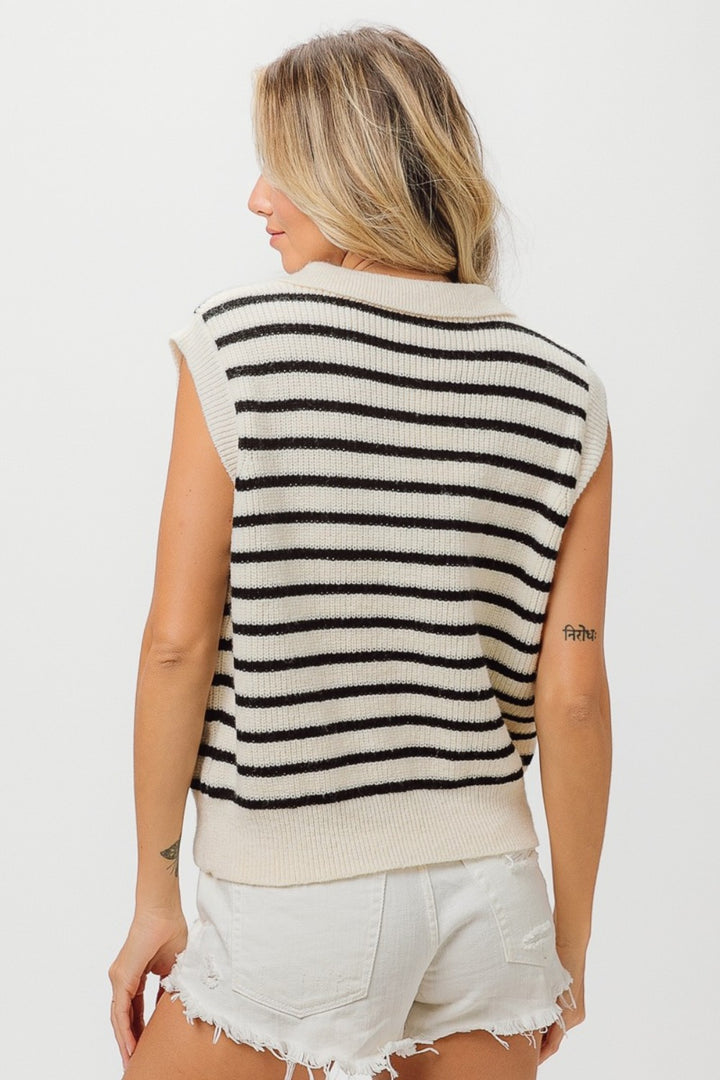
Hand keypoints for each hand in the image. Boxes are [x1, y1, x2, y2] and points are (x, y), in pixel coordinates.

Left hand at [108, 908, 187, 1068]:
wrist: (162, 910)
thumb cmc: (170, 930)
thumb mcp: (173, 968)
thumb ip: (169, 988)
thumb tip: (171, 1008)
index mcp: (134, 977)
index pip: (134, 1010)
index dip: (139, 1030)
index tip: (144, 1048)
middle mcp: (122, 979)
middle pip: (123, 1018)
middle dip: (129, 1042)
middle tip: (134, 1063)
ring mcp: (119, 978)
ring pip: (119, 1017)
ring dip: (125, 1041)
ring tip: (131, 1062)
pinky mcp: (121, 977)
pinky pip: (121, 1010)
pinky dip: (124, 1030)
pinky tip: (129, 1046)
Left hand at [538, 944, 585, 1064]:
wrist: (570, 945)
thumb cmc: (555, 963)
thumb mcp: (542, 988)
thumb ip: (537, 1008)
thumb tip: (526, 1024)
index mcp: (567, 1015)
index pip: (552, 1045)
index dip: (540, 1055)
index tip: (529, 1063)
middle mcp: (575, 1016)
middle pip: (555, 1037)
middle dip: (541, 1044)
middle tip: (524, 1051)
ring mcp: (577, 1009)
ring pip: (558, 1027)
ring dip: (545, 1030)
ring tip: (528, 1034)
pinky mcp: (576, 1002)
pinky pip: (562, 1017)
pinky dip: (551, 1020)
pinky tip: (538, 1017)